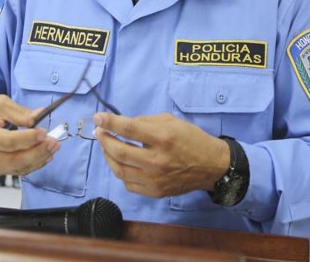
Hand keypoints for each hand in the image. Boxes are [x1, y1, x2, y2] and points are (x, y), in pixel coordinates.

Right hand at [0, 94, 58, 175]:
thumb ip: (20, 113)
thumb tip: (39, 117)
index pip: (10, 142)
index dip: (29, 139)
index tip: (44, 132)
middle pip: (16, 160)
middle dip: (39, 152)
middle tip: (54, 142)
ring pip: (19, 168)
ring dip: (39, 159)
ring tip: (53, 147)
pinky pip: (17, 170)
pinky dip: (32, 164)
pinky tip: (44, 155)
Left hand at [93, 112, 229, 197]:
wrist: (212, 166)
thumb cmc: (191, 139)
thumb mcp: (170, 121)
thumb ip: (144, 121)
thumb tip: (120, 124)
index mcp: (162, 138)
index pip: (128, 129)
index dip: (109, 122)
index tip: (97, 117)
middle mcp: (157, 161)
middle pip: (119, 152)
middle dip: (104, 140)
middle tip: (99, 132)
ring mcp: (156, 180)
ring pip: (120, 170)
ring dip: (108, 156)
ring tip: (107, 147)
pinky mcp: (156, 192)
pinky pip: (128, 184)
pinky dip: (120, 172)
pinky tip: (121, 163)